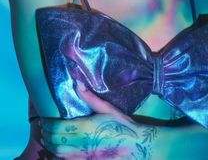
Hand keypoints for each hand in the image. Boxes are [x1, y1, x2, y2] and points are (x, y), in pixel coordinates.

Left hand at [40, 82, 158, 158]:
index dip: (48, 125)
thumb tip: (77, 82)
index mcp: (86, 127)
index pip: (59, 128)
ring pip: (60, 154)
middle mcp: (83, 143)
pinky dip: (60, 156)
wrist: (137, 146)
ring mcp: (85, 156)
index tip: (44, 120)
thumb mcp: (108, 108)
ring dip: (51, 146)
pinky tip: (60, 151)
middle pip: (56, 142)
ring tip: (48, 139)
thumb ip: (90, 97)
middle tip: (43, 128)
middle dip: (47, 135)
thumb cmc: (123, 125)